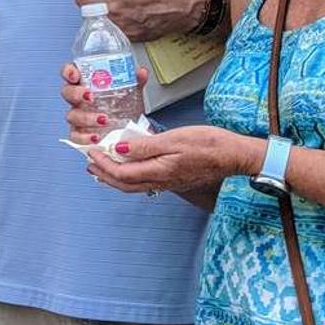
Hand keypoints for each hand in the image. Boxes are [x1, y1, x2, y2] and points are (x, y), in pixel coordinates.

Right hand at [58, 62, 149, 145]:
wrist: (128, 128)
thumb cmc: (122, 105)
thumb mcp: (130, 91)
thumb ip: (135, 80)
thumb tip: (141, 72)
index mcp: (85, 84)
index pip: (69, 73)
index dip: (68, 72)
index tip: (75, 75)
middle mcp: (78, 99)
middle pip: (67, 93)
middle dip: (76, 94)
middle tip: (90, 96)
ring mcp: (77, 117)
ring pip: (72, 115)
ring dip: (86, 117)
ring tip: (104, 119)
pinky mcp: (80, 134)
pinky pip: (75, 136)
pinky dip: (84, 137)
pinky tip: (96, 137)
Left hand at [83, 125, 258, 195]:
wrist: (235, 156)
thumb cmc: (210, 144)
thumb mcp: (175, 139)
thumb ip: (145, 145)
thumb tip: (119, 148)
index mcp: (159, 171)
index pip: (121, 173)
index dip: (103, 164)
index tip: (92, 152)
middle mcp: (161, 181)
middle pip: (124, 184)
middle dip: (103, 174)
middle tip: (89, 163)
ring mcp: (168, 182)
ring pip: (133, 186)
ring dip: (114, 178)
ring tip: (101, 168)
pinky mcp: (174, 179)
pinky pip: (145, 182)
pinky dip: (129, 177)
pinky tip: (129, 167)